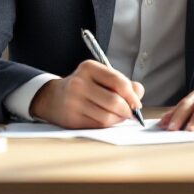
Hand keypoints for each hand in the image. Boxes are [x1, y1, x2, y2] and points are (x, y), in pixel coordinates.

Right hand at [30, 60, 144, 127]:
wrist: (54, 98)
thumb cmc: (85, 86)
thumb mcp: (101, 77)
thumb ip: (123, 83)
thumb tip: (139, 93)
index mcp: (89, 68)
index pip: (119, 82)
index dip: (132, 95)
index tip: (137, 103)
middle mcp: (79, 83)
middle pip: (115, 102)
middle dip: (128, 110)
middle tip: (130, 112)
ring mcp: (73, 102)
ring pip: (107, 116)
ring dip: (118, 119)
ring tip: (118, 116)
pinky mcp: (72, 118)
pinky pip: (98, 125)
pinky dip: (108, 124)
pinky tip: (107, 119)